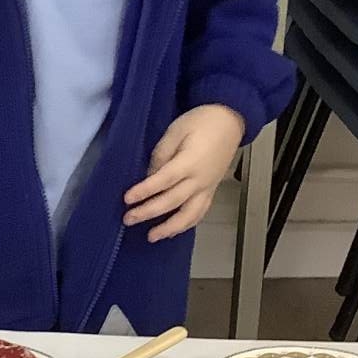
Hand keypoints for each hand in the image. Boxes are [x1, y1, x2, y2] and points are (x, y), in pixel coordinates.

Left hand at [124, 105, 244, 242]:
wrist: (230, 121)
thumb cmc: (201, 122)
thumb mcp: (176, 130)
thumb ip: (161, 155)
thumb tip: (149, 176)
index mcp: (190, 162)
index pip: (163, 181)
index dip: (145, 191)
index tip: (127, 199)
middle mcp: (200, 180)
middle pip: (172, 201)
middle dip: (149, 212)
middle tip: (128, 219)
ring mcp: (208, 188)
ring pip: (189, 215)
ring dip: (169, 228)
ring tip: (151, 236)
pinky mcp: (211, 191)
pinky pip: (199, 213)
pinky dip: (186, 225)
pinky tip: (172, 231)